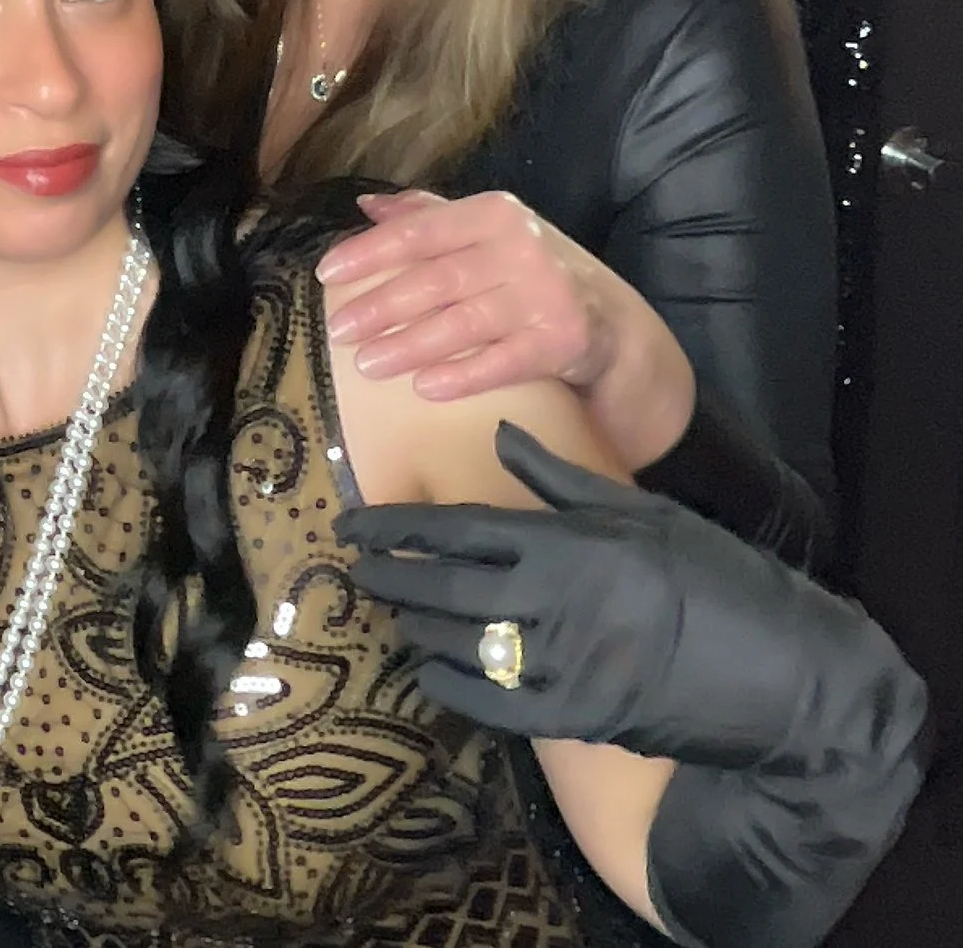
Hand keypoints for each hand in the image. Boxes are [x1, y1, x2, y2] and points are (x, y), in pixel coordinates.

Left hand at [319, 188, 630, 392]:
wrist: (613, 321)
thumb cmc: (533, 272)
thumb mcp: (489, 233)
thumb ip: (429, 217)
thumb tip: (368, 206)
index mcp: (494, 214)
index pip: (420, 231)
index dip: (370, 252)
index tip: (327, 274)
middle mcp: (521, 248)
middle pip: (436, 280)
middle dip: (381, 307)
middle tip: (337, 330)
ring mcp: (544, 295)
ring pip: (463, 322)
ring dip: (410, 345)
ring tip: (368, 363)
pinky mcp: (562, 341)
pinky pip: (502, 362)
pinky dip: (462, 375)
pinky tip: (425, 388)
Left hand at [338, 422, 869, 764]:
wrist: (789, 672)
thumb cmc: (715, 577)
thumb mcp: (642, 512)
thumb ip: (560, 476)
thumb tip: (501, 429)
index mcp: (571, 542)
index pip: (458, 528)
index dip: (397, 526)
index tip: (355, 525)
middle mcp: (559, 600)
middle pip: (445, 586)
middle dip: (390, 576)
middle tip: (357, 569)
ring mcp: (567, 663)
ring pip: (461, 644)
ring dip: (415, 627)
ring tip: (392, 610)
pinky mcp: (580, 717)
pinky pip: (491, 703)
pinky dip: (449, 685)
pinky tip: (428, 667)